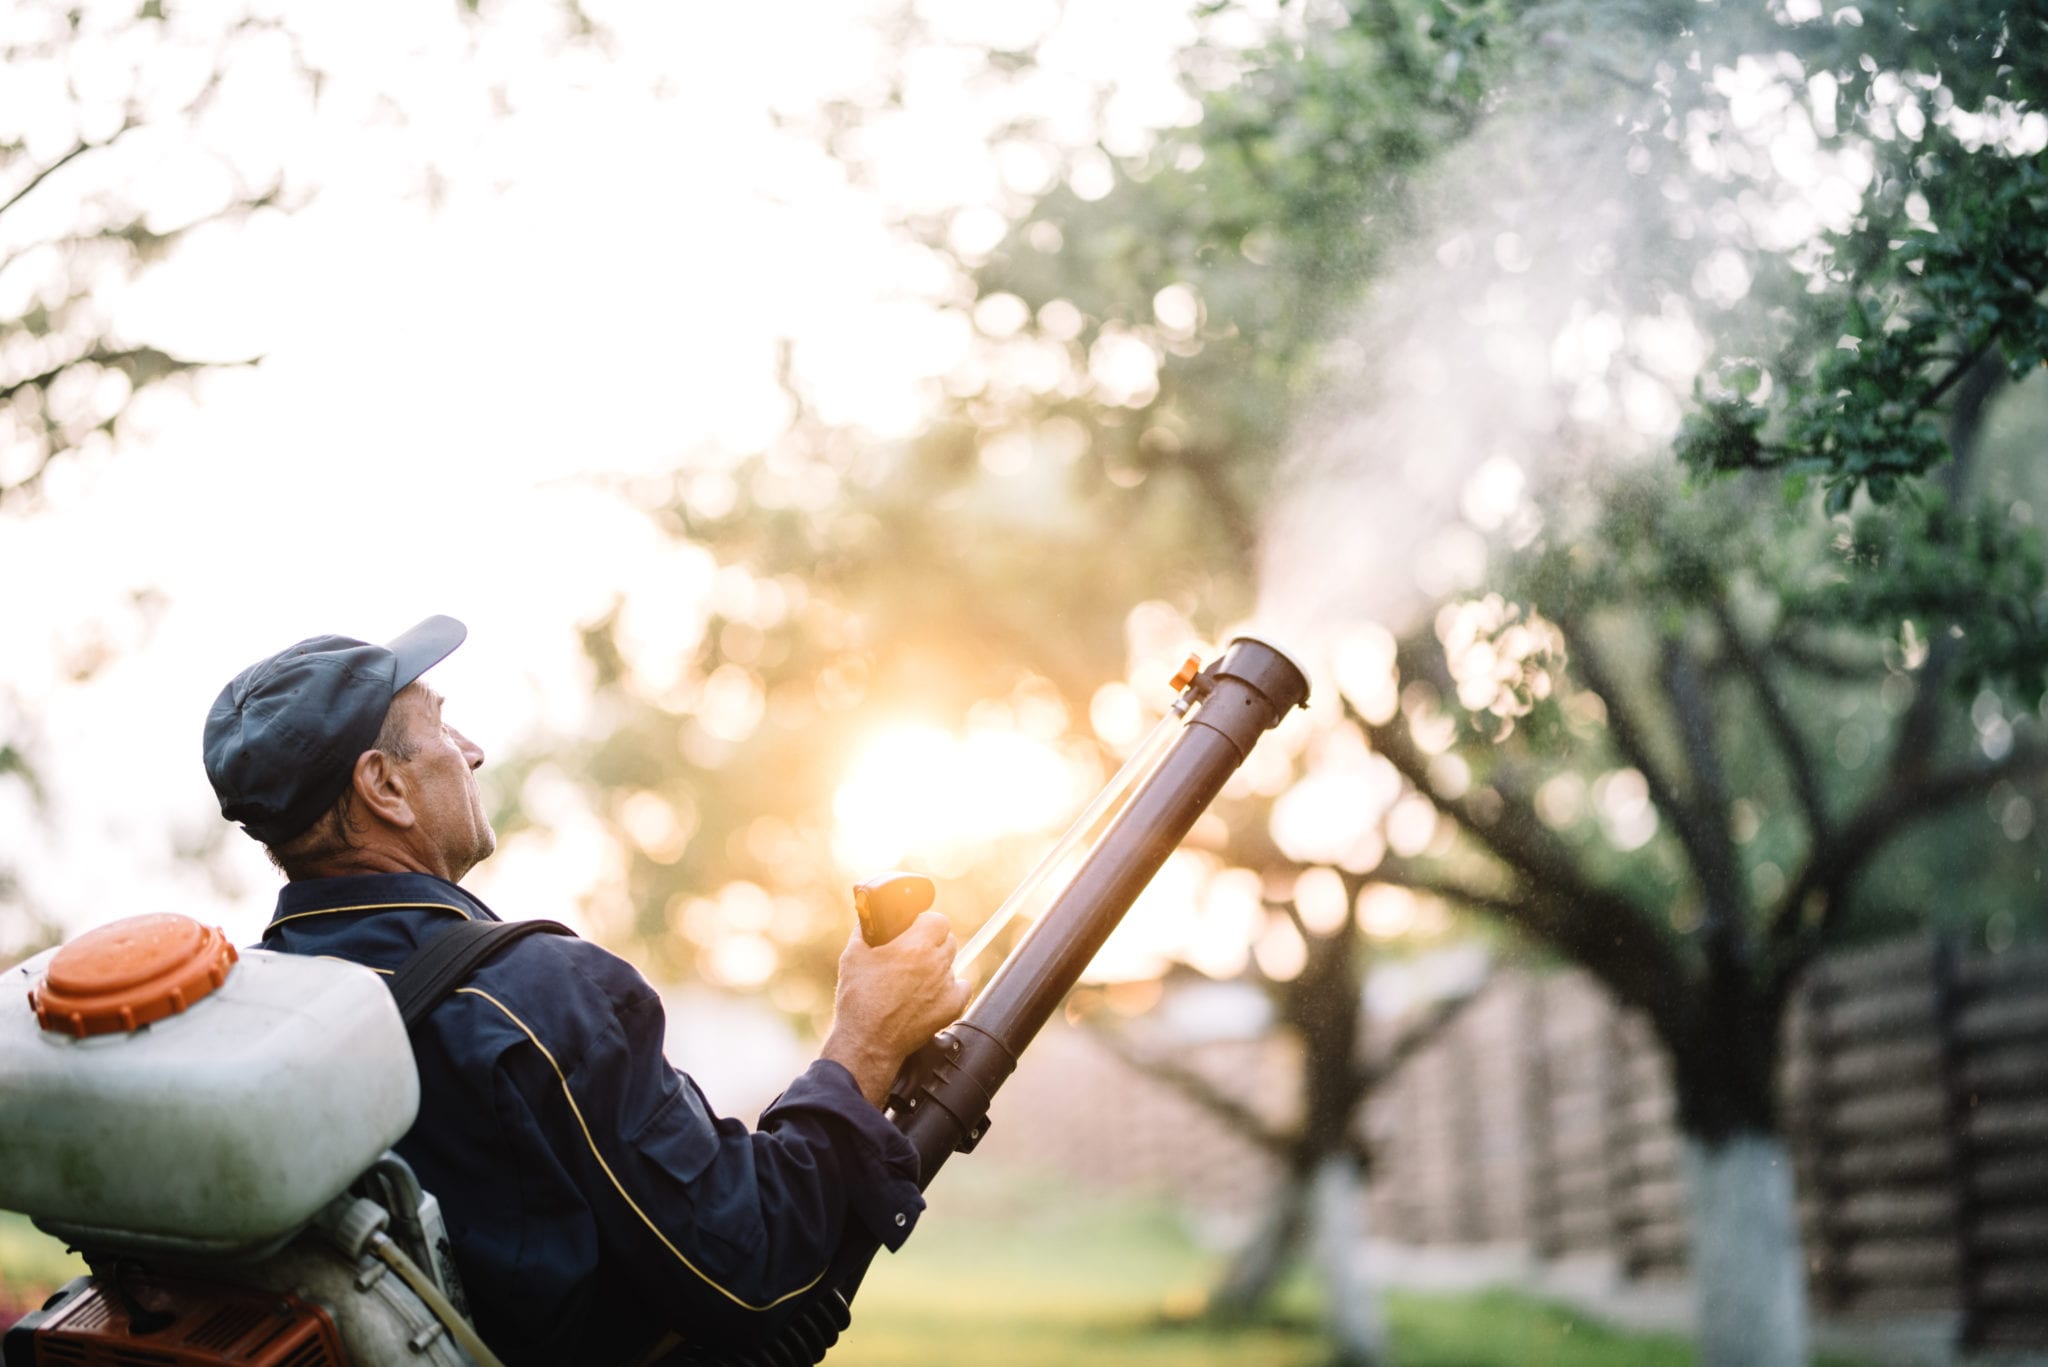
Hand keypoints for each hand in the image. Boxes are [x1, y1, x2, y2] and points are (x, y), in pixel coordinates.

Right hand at [820, 910, 969, 1106]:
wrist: (867, 1041)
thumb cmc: (858, 999)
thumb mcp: (852, 956)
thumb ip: (865, 930)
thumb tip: (871, 918)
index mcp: (915, 946)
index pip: (938, 920)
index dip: (926, 923)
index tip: (915, 930)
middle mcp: (935, 963)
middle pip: (948, 940)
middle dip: (932, 943)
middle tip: (914, 954)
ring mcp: (946, 986)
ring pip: (952, 964)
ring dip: (938, 966)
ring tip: (916, 980)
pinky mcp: (952, 1007)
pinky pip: (962, 988)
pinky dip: (951, 989)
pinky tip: (932, 994)